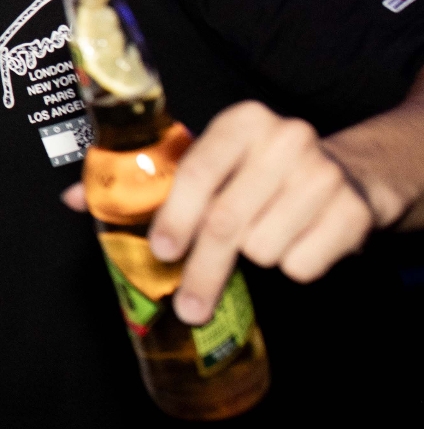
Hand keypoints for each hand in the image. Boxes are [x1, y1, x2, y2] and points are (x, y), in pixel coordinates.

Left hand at [65, 101, 373, 324]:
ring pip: (263, 248)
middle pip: (226, 221)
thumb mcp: (209, 165)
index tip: (160, 252)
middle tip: (187, 306)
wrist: (350, 176)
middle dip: (202, 270)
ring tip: (263, 241)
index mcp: (242, 122)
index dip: (173, 217)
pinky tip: (298, 243)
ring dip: (254, 260)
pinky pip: (303, 264)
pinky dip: (294, 267)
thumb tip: (75, 200)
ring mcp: (324, 174)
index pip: (196, 173)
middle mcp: (286, 139)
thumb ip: (146, 182)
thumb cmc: (258, 175)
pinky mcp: (354, 211)